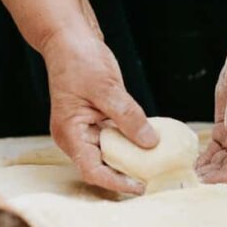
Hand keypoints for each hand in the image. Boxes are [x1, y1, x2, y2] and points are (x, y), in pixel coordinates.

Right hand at [42, 30, 158, 193]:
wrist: (69, 39)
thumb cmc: (79, 59)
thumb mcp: (106, 86)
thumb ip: (128, 116)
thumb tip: (150, 142)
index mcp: (70, 134)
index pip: (92, 170)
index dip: (117, 182)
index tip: (142, 186)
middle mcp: (75, 138)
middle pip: (102, 168)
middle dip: (128, 175)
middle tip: (157, 179)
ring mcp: (85, 131)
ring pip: (110, 156)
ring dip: (132, 161)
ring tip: (157, 166)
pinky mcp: (96, 123)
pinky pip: (115, 140)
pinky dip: (131, 144)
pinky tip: (150, 145)